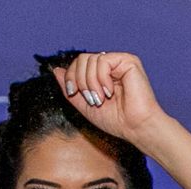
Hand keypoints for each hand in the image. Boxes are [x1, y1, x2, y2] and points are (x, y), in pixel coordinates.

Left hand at [49, 50, 165, 144]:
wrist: (134, 127)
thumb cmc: (115, 120)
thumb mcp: (84, 105)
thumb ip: (70, 88)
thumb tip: (55, 70)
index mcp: (100, 74)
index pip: (77, 64)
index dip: (70, 77)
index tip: (74, 94)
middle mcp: (110, 65)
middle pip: (81, 59)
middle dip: (80, 81)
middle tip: (91, 99)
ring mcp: (119, 62)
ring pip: (90, 60)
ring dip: (91, 83)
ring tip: (101, 98)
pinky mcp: (128, 61)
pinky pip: (103, 61)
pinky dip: (101, 79)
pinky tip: (110, 91)